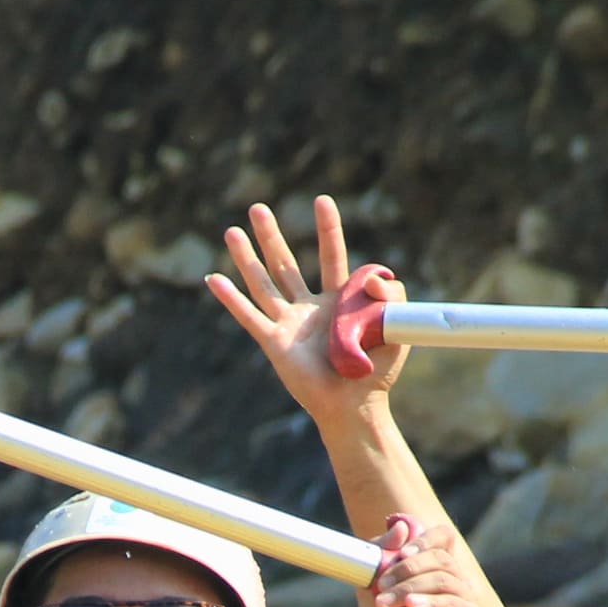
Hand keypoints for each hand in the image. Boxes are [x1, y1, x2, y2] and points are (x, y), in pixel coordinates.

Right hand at [204, 195, 407, 438]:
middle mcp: (309, 308)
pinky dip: (230, 298)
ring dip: (246, 258)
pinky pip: (249, 316)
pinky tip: (213, 279)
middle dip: (271, 235)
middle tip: (257, 207)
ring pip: (262, 284)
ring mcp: (289, 324)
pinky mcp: (274, 342)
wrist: (355, 405)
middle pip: (285, 263)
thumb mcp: (394, 325)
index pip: (332, 256)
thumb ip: (392, 295)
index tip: (322, 200)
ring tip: (231, 231)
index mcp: (339, 301)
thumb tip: (374, 276)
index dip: (328, 229)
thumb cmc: (377, 370)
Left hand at [358, 516, 480, 606]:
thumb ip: (381, 556)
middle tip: (381, 584)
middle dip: (407, 567)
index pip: (443, 537)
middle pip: (441, 557)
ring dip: (410, 587)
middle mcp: (455, 580)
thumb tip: (399, 524)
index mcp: (435, 567)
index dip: (424, 539)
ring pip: (445, 579)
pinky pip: (453, 605)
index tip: (399, 551)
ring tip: (386, 603)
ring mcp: (465, 601)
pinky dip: (430, 602)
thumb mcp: (373, 587)